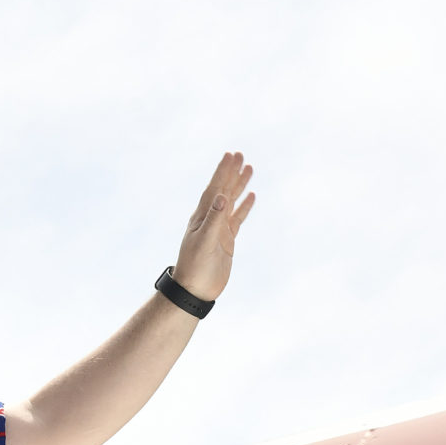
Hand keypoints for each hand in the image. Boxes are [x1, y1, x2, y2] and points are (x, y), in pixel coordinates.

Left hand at [171, 152, 255, 301]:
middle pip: (223, 190)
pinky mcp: (227, 240)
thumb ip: (214, 219)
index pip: (215, 189)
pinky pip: (237, 218)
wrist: (195, 289)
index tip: (230, 155)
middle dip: (231, 172)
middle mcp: (210, 219)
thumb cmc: (195, 267)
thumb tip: (222, 196)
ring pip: (232, 201)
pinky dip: (244, 206)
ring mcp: (219, 228)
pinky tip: (251, 196)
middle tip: (240, 154)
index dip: (222, 172)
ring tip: (249, 168)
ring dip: (239, 185)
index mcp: (202, 216)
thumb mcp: (204, 242)